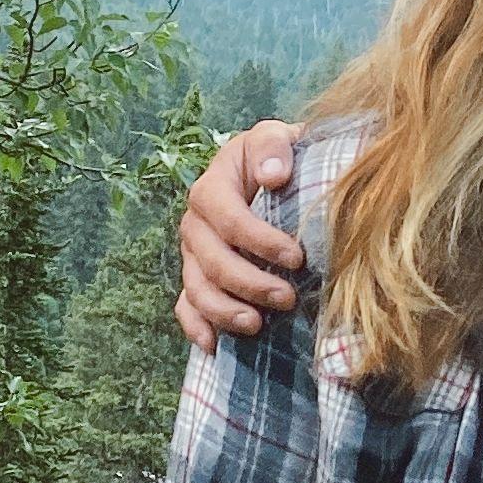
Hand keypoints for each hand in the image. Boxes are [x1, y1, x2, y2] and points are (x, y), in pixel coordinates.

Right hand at [174, 122, 306, 349]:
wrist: (273, 173)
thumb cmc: (277, 157)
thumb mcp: (276, 136)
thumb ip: (274, 146)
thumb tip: (273, 175)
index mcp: (212, 188)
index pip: (228, 218)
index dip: (259, 240)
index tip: (296, 257)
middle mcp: (196, 224)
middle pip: (211, 261)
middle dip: (248, 283)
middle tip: (288, 298)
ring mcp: (193, 255)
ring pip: (196, 289)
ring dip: (224, 311)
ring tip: (257, 325)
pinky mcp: (197, 278)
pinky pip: (185, 306)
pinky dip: (196, 327)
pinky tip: (214, 345)